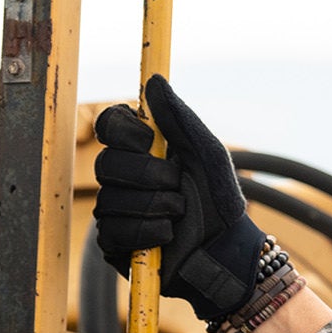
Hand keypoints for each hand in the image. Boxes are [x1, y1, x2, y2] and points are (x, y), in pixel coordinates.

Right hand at [92, 74, 265, 321]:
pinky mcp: (115, 244)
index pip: (109, 125)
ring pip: (110, 200)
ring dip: (154, 206)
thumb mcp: (206, 154)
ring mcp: (116, 210)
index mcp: (141, 150)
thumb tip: (154, 81)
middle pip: (106, 164)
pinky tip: (168, 236)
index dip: (126, 134)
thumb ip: (180, 118)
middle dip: (149, 176)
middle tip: (178, 186)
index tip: (151, 141)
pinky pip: (114, 231)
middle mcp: (123, 178)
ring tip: (179, 214)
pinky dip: (147, 232)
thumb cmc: (219, 201)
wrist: (225, 251)